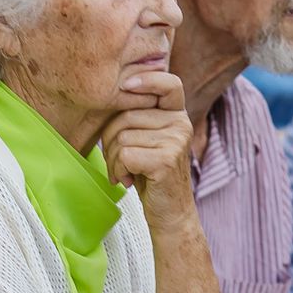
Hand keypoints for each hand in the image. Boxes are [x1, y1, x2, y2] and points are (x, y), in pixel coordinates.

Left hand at [101, 70, 195, 229]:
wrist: (169, 212)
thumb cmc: (150, 173)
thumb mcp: (146, 139)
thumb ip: (136, 116)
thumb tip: (111, 91)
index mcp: (177, 114)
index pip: (169, 83)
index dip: (146, 79)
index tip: (126, 85)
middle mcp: (181, 123)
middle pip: (126, 115)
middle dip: (111, 141)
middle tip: (120, 161)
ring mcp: (176, 141)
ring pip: (122, 136)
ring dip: (113, 159)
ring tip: (125, 171)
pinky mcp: (167, 160)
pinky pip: (124, 154)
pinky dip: (118, 169)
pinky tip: (128, 179)